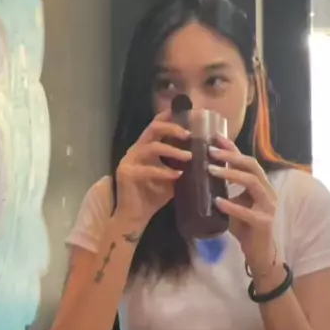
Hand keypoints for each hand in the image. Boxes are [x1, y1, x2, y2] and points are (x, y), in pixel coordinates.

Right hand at [115, 111, 191, 231]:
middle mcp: (136, 150)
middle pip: (153, 129)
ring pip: (152, 147)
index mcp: (145, 147)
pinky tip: (177, 176)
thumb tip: (203, 157)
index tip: (187, 112)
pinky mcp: (127, 173)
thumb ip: (180, 165)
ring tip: (189, 157)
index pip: (156, 125)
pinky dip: (164, 172)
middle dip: (172, 128)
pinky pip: (148, 169)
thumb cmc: (152, 196)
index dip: (170, 117)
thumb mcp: (171, 177)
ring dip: (173, 150)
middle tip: (189, 135)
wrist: (134, 217)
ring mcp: (129, 160)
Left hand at [208, 134, 276, 266]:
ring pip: (253, 183)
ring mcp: (268, 206)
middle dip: (231, 156)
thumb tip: (201, 172)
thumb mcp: (234, 202)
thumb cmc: (245, 226)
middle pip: (251, 166)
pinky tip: (217, 202)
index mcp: (261, 183)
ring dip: (231, 175)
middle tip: (210, 151)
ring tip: (211, 170)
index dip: (232, 148)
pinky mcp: (263, 222)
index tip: (215, 137)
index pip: (247, 160)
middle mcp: (267, 190)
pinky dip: (231, 205)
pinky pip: (247, 211)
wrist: (258, 252)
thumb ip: (225, 189)